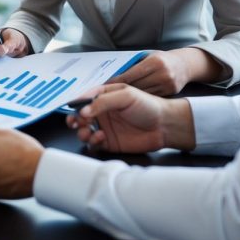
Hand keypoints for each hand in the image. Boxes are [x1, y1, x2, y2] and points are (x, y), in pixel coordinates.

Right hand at [66, 83, 195, 152]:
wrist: (165, 125)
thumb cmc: (148, 106)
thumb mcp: (125, 96)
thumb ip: (102, 102)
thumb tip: (82, 111)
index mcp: (104, 96)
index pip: (84, 99)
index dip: (76, 104)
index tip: (74, 109)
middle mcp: (102, 112)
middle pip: (79, 116)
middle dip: (74, 119)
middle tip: (76, 122)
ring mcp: (104, 127)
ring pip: (83, 131)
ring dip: (81, 132)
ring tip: (87, 131)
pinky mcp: (109, 142)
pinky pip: (93, 143)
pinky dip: (92, 141)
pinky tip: (100, 137)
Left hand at [109, 49, 217, 95]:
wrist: (185, 65)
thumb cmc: (161, 59)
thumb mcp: (147, 56)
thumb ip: (133, 65)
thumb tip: (113, 74)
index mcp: (154, 62)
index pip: (131, 74)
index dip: (116, 81)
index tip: (105, 85)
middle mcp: (162, 73)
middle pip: (136, 85)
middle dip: (121, 90)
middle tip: (107, 94)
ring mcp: (168, 84)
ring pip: (143, 94)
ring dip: (129, 97)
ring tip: (118, 98)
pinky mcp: (170, 92)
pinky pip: (151, 97)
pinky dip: (141, 98)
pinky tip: (133, 100)